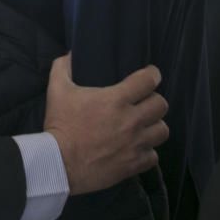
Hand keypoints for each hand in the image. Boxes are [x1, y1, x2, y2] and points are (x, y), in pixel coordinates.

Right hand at [44, 55, 168, 194]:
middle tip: (144, 102)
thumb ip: (62, 68)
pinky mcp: (134, 164)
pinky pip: (153, 156)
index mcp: (116, 99)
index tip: (150, 75)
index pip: (148, 80)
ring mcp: (135, 144)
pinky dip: (147, 152)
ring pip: (162, 130)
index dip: (152, 74)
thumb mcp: (57, 91)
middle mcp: (131, 120)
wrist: (59, 163)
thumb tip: (69, 54)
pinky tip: (136, 148)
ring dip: (154, 126)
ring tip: (143, 126)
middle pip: (161, 105)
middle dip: (154, 101)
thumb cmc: (60, 124)